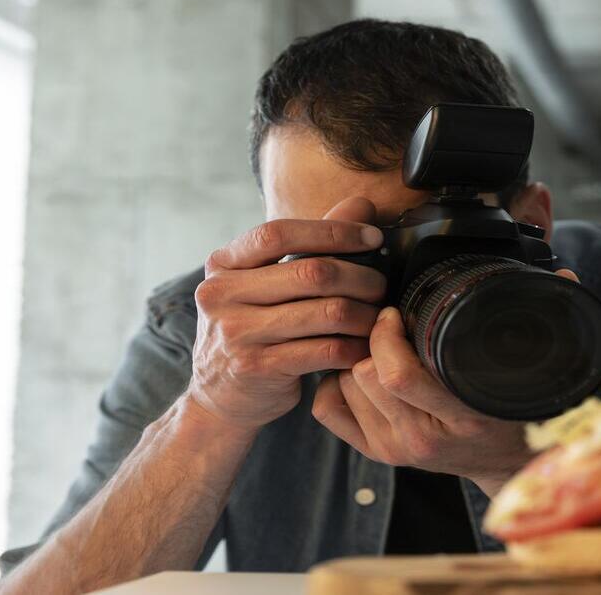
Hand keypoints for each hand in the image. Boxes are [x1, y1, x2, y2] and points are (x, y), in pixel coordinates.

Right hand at [188, 198, 386, 432]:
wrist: (218, 397)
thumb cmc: (252, 331)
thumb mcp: (265, 284)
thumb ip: (310, 243)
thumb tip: (361, 203)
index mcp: (223, 264)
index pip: (279, 232)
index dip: (332, 231)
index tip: (373, 236)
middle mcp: (221, 294)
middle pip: (311, 272)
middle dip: (360, 277)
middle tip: (382, 286)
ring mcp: (236, 333)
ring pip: (326, 312)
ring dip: (365, 315)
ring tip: (379, 318)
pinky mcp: (257, 368)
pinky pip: (326, 350)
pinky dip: (355, 348)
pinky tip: (366, 348)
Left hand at [311, 270, 579, 495]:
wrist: (512, 465)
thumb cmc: (520, 410)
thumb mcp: (536, 372)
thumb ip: (550, 321)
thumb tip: (565, 274)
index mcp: (460, 416)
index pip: (397, 375)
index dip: (387, 334)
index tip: (397, 309)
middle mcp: (422, 439)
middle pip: (365, 375)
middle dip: (369, 341)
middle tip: (384, 320)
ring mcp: (396, 450)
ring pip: (346, 386)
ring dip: (354, 359)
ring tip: (377, 343)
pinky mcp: (378, 454)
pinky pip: (329, 409)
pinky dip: (336, 383)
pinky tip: (361, 369)